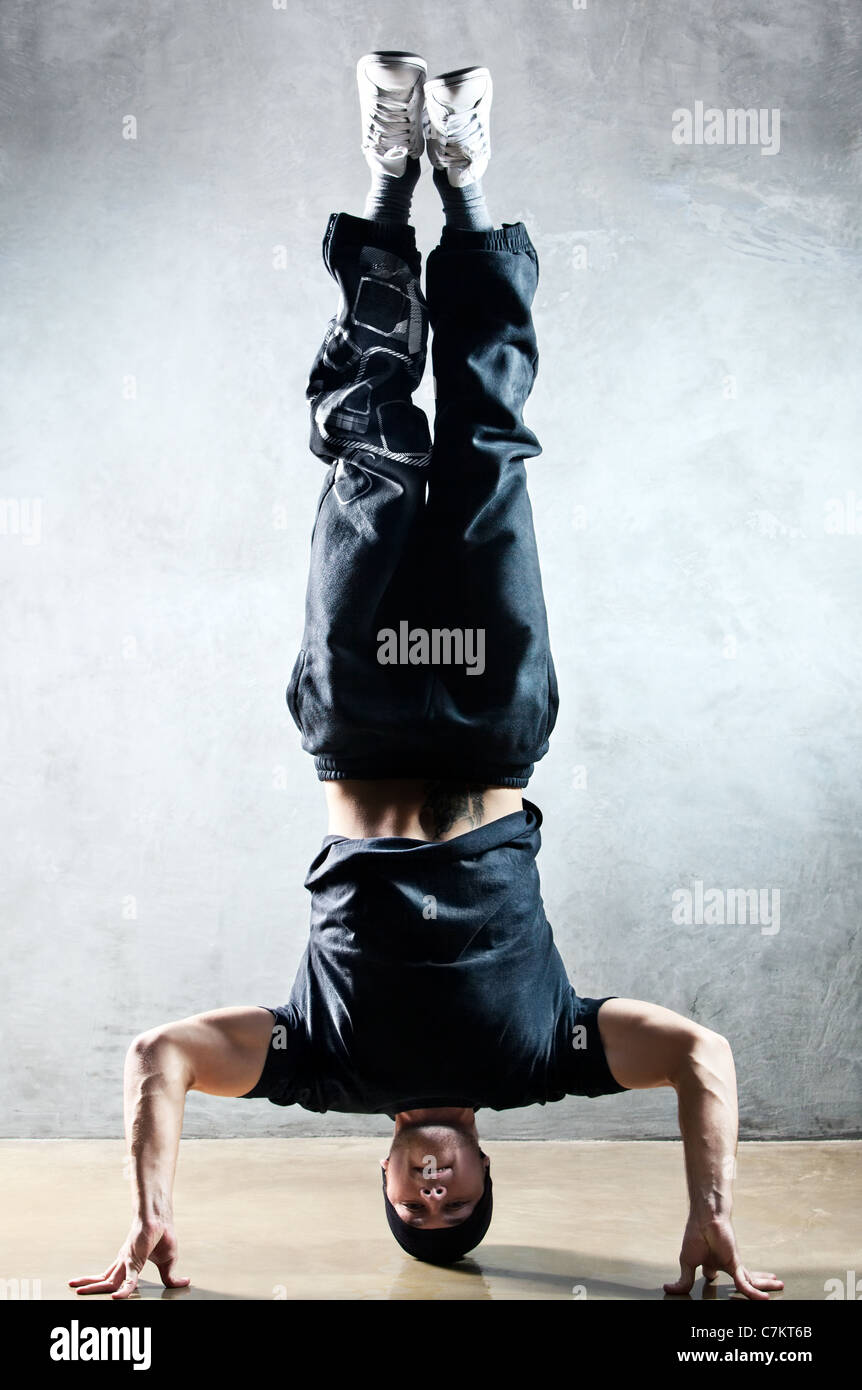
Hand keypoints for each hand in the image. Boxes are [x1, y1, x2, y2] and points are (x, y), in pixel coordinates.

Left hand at [69, 1219, 189, 1298]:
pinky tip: (115, 1298)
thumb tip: (185, 1283)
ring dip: (93, 1287)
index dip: (106, 1284)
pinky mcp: (134, 1260)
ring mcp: (127, 1261)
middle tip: (75, 1289)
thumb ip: (171, 1277)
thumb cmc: (164, 1235)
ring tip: (78, 1291)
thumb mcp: (169, 1261)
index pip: (115, 1277)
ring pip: (108, 1281)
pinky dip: (123, 1290)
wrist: (161, 1217)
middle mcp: (125, 1262)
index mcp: (130, 1262)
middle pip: (105, 1279)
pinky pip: (128, 1279)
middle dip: (90, 1286)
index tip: (104, 1290)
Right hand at [664, 1212, 783, 1300]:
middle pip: (743, 1281)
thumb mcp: (687, 1262)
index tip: (714, 1281)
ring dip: (765, 1286)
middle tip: (766, 1292)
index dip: (715, 1281)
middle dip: (755, 1287)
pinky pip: (746, 1284)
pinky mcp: (736, 1265)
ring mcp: (733, 1265)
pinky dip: (755, 1294)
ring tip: (779, 1286)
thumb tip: (668, 1290)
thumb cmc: (695, 1235)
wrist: (705, 1218)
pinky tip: (764, 1299)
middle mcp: (725, 1265)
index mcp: (712, 1264)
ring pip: (751, 1282)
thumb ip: (683, 1279)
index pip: (715, 1276)